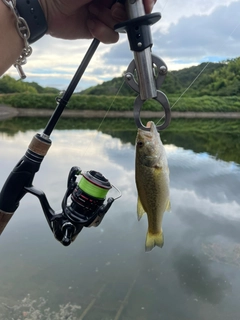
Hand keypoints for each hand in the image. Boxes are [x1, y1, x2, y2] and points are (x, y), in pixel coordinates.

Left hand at [39, 0, 156, 43]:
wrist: (46, 11)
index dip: (144, 0)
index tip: (146, 4)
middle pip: (132, 10)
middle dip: (124, 12)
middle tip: (113, 8)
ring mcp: (106, 15)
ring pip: (123, 25)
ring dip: (108, 21)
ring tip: (92, 12)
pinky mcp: (100, 29)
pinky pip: (112, 37)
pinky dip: (103, 32)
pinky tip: (90, 24)